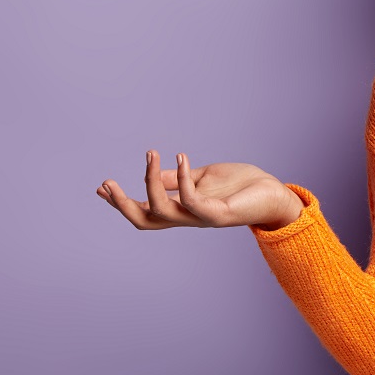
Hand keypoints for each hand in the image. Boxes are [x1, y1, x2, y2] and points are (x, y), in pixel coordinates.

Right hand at [96, 150, 302, 230]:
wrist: (275, 194)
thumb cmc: (241, 186)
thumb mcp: (203, 178)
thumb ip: (179, 179)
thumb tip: (154, 173)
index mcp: (182, 209)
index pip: (144, 210)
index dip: (121, 202)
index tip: (99, 187)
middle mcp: (188, 217)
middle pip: (145, 220)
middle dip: (122, 204)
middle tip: (106, 183)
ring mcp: (202, 217)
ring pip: (162, 211)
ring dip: (149, 183)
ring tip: (149, 155)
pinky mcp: (218, 214)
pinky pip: (192, 200)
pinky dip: (182, 178)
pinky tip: (181, 156)